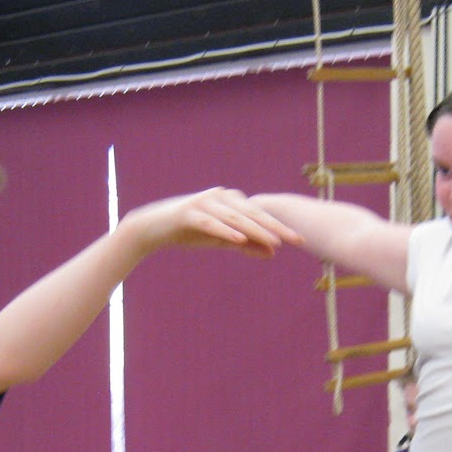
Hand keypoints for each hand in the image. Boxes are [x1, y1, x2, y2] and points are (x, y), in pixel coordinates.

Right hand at [122, 188, 301, 257]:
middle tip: (295, 241)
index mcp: (230, 201)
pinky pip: (210, 223)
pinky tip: (238, 239)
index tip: (299, 240)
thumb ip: (246, 245)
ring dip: (255, 230)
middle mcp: (220, 197)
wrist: (151, 228)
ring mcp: (204, 202)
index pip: (259, 215)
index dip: (279, 227)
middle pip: (252, 214)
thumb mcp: (221, 240)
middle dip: (275, 227)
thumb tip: (273, 253)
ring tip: (273, 241)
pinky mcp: (188, 212)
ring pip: (235, 218)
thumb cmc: (189, 232)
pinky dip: (225, 230)